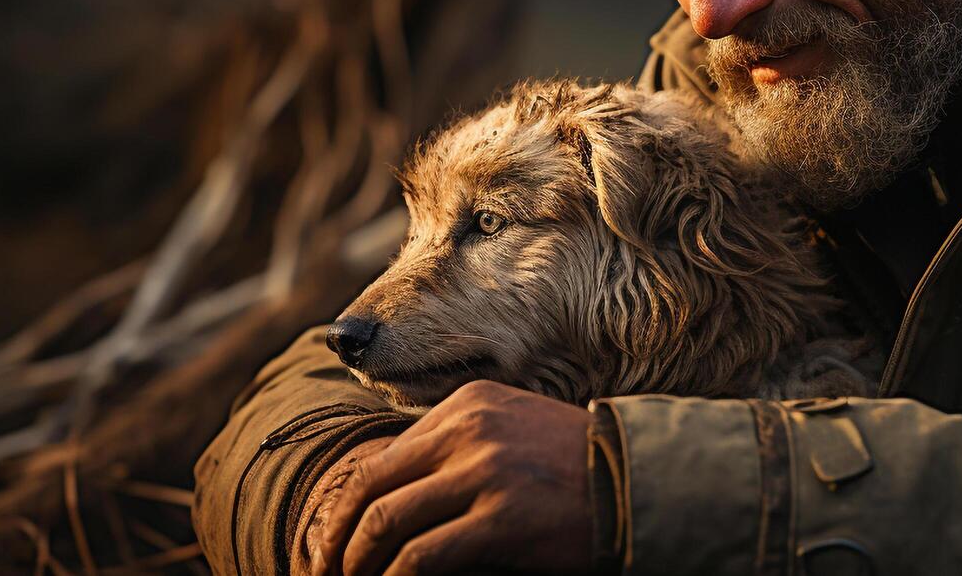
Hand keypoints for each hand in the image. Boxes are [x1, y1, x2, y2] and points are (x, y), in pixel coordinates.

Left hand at [308, 379, 593, 575]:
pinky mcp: (500, 518)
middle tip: (322, 573)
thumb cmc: (574, 467)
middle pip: (372, 486)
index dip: (347, 505)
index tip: (334, 542)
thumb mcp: (512, 430)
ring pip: (386, 522)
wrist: (640, 483)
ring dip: (356, 563)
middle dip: (336, 538)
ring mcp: (485, 472)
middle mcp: (471, 428)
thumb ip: (457, 445)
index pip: (384, 455)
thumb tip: (391, 490)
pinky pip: (420, 557)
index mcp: (469, 403)